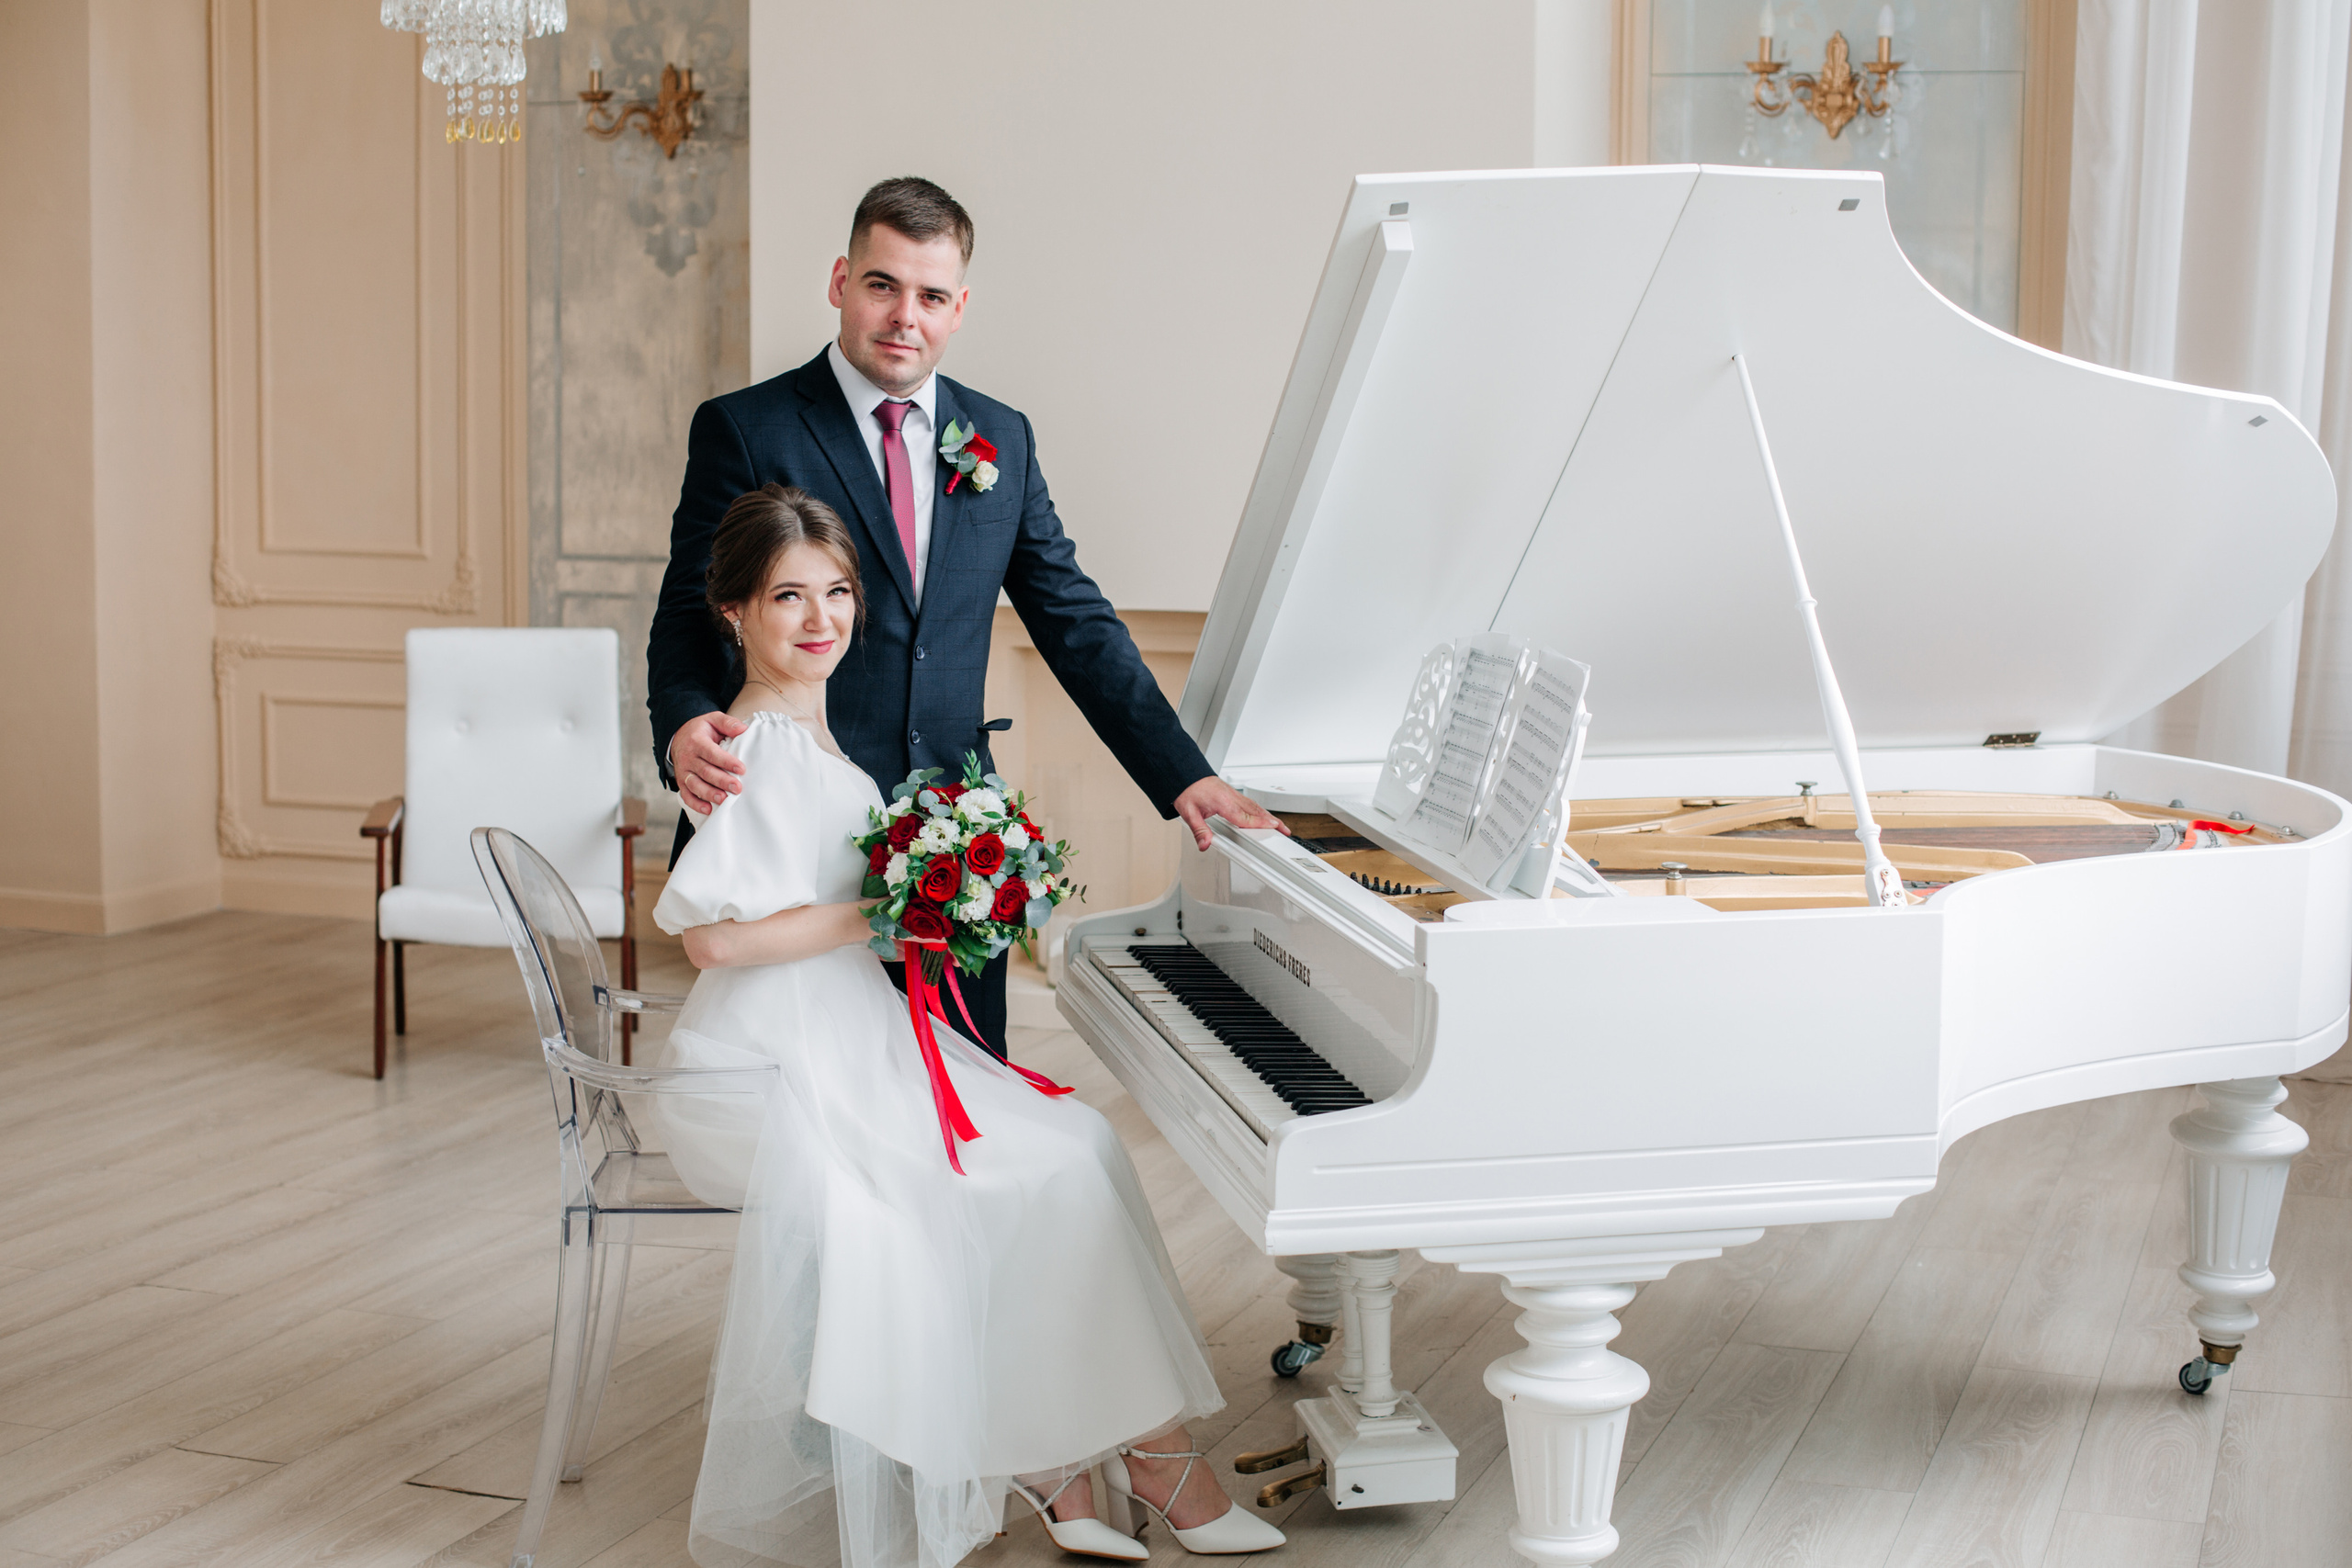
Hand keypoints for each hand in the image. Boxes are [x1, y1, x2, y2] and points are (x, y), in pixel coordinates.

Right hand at [673, 711, 749, 812]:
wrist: (678, 736)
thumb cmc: (700, 730)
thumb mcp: (712, 719)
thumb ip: (727, 723)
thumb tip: (743, 729)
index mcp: (697, 741)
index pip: (712, 753)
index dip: (727, 762)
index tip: (741, 769)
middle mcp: (688, 757)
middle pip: (705, 771)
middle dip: (722, 781)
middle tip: (737, 788)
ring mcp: (684, 771)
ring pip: (695, 785)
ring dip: (709, 794)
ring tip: (723, 800)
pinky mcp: (681, 781)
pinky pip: (686, 795)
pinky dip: (695, 804)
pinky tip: (708, 809)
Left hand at [1173, 776, 1288, 851]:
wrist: (1185, 774)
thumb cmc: (1187, 791)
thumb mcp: (1189, 813)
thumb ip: (1199, 831)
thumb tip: (1205, 844)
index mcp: (1222, 802)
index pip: (1245, 816)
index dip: (1260, 823)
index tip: (1273, 827)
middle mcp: (1231, 797)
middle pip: (1256, 811)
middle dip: (1272, 820)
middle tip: (1284, 829)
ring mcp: (1233, 794)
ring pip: (1255, 806)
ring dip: (1268, 815)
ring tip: (1279, 824)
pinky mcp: (1232, 794)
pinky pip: (1250, 802)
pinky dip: (1260, 809)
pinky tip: (1263, 815)